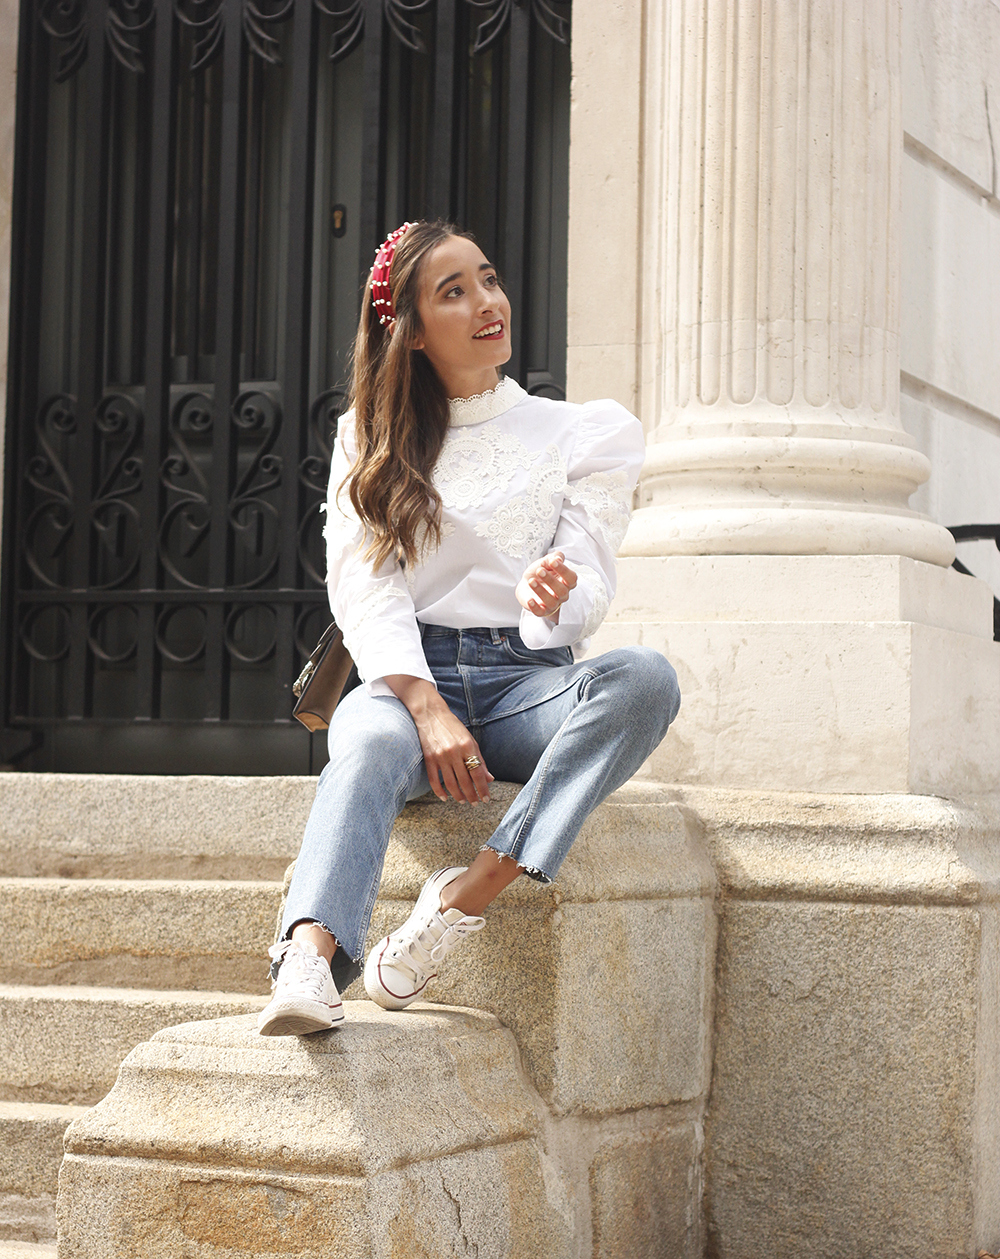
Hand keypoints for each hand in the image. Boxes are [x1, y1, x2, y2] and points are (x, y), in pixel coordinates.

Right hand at [384, 676, 493, 804]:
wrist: (431, 714)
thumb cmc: (453, 727)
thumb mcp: (470, 740)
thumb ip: (480, 760)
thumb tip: (489, 778)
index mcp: (468, 746)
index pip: (477, 773)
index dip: (483, 788)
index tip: (486, 799)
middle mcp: (454, 752)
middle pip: (465, 781)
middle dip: (471, 795)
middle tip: (475, 803)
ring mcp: (440, 756)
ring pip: (450, 783)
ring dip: (458, 796)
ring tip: (463, 801)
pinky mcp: (429, 758)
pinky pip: (434, 780)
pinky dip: (439, 792)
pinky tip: (445, 798)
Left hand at [516, 551, 577, 620]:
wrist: (526, 582)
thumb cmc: (540, 571)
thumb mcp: (546, 561)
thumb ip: (554, 557)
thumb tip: (558, 558)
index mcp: (567, 581)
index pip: (571, 578)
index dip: (563, 570)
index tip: (552, 562)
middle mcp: (562, 594)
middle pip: (562, 591)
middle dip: (550, 580)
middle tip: (539, 571)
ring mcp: (553, 604)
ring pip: (552, 602)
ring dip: (541, 591)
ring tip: (531, 581)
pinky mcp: (542, 610)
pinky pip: (541, 612)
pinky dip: (535, 607)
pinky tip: (530, 600)